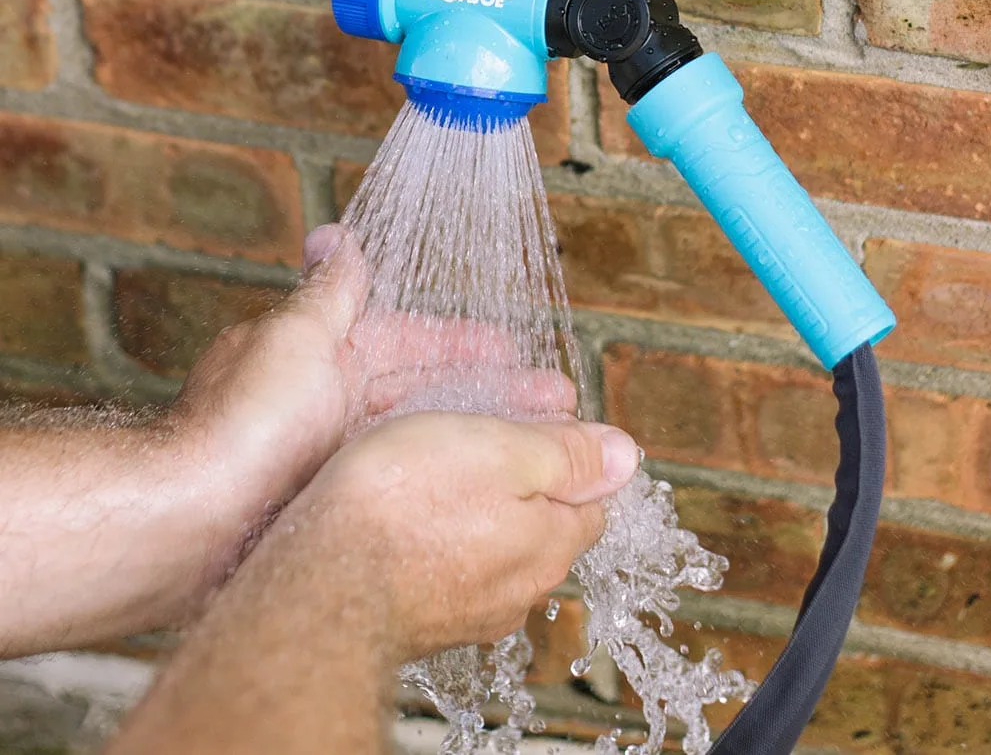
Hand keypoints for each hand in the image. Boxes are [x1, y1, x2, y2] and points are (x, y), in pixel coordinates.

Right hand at [102, 412, 639, 754]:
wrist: (319, 581)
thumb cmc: (404, 503)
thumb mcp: (501, 448)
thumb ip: (567, 453)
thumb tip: (625, 453)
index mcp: (551, 542)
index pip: (593, 497)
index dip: (570, 450)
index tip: (537, 418)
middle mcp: (519, 588)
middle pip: (544, 520)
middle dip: (523, 476)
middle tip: (481, 430)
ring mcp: (468, 610)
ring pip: (491, 542)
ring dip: (474, 503)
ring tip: (434, 460)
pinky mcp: (421, 617)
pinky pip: (445, 564)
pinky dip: (436, 532)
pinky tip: (405, 507)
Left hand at [165, 225, 576, 605]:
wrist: (189, 521)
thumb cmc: (240, 426)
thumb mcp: (297, 336)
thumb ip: (328, 290)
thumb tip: (333, 233)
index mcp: (322, 354)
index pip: (411, 339)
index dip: (466, 344)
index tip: (518, 350)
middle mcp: (327, 403)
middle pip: (425, 392)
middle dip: (489, 395)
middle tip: (555, 405)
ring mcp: (329, 457)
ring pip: (420, 440)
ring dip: (476, 439)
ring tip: (539, 450)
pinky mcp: (329, 506)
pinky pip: (402, 484)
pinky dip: (442, 480)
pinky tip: (478, 492)